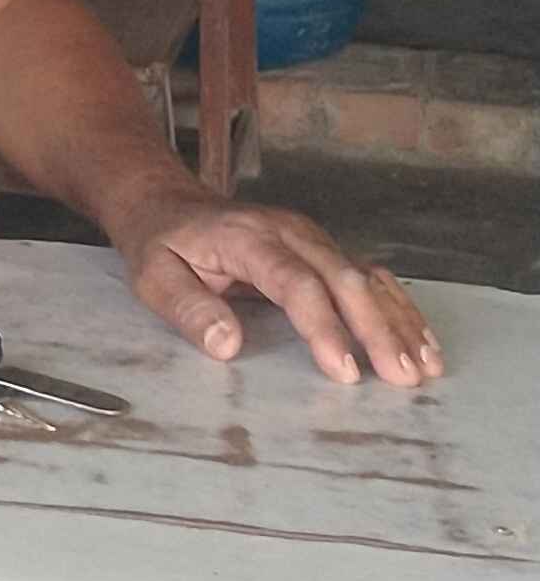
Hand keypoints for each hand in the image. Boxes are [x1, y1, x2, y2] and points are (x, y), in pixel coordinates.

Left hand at [107, 186, 443, 388]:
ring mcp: (312, 238)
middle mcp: (291, 232)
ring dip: (398, 322)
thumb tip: (227, 345)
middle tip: (401, 377)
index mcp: (249, 238)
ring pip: (366, 277)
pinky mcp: (323, 249)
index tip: (342, 369)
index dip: (323, 327)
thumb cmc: (163, 245)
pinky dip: (397, 308)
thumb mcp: (155, 277)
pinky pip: (369, 277)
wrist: (169, 203)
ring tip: (425, 365)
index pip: (296, 284)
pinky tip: (419, 338)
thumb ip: (189, 309)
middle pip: (345, 279)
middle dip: (377, 330)